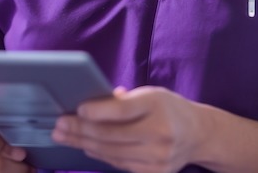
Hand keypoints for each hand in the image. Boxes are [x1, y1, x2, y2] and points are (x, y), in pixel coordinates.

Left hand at [51, 86, 202, 172]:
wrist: (198, 134)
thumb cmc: (168, 108)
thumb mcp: (150, 94)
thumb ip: (122, 100)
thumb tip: (88, 106)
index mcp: (157, 105)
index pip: (122, 111)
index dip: (97, 112)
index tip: (77, 109)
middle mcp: (160, 132)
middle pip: (111, 135)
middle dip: (80, 130)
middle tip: (59, 125)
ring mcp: (158, 157)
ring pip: (111, 153)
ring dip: (84, 144)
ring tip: (64, 136)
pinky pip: (119, 164)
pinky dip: (99, 155)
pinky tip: (85, 146)